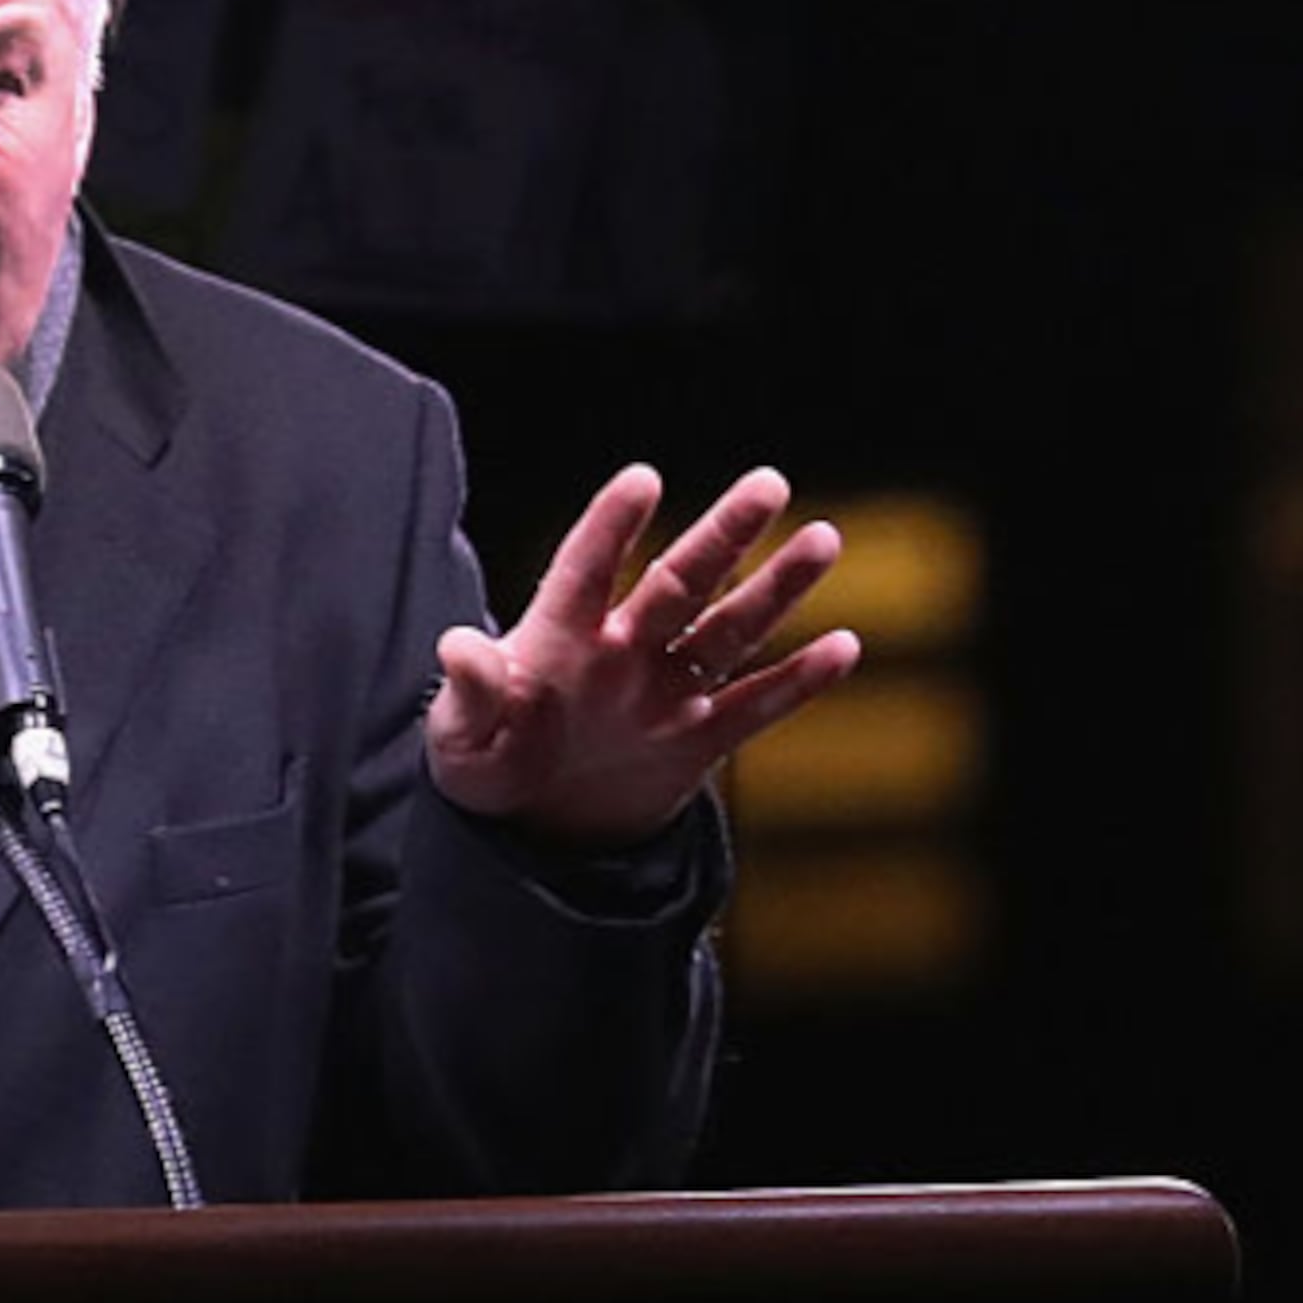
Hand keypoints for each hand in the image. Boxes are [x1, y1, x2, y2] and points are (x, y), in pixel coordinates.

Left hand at [427, 464, 858, 849]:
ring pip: (729, 631)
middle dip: (722, 535)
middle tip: (768, 483)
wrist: (530, 825)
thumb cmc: (485, 762)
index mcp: (558, 638)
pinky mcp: (698, 741)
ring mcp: (665, 692)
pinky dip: (796, 682)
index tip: (644, 478)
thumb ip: (470, 692)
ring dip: (775, 590)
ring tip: (823, 539)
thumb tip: (459, 645)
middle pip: (680, 583)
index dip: (610, 527)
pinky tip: (843, 647)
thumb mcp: (460, 738)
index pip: (586, 570)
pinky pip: (753, 707)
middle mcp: (622, 651)